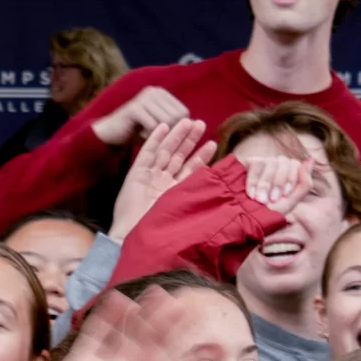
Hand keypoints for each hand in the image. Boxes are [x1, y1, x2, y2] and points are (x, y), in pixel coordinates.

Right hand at [91, 85, 191, 146]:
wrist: (111, 132)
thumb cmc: (138, 131)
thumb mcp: (161, 126)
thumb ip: (178, 124)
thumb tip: (199, 124)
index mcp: (163, 94)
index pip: (184, 113)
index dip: (178, 129)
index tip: (164, 134)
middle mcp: (155, 91)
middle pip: (177, 118)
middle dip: (168, 133)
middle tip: (153, 135)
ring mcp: (144, 97)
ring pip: (166, 123)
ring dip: (157, 135)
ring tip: (145, 133)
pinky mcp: (135, 108)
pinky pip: (153, 127)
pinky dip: (148, 137)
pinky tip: (138, 134)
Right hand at [108, 119, 216, 243]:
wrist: (134, 239)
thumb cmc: (160, 233)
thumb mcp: (186, 215)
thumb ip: (200, 202)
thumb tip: (226, 198)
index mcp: (176, 192)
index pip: (191, 170)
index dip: (202, 157)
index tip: (214, 143)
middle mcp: (163, 182)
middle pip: (179, 156)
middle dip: (190, 140)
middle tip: (201, 123)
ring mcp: (149, 177)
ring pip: (165, 151)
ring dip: (176, 135)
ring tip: (187, 120)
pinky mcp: (135, 175)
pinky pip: (146, 154)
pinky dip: (154, 140)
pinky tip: (163, 126)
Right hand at [238, 153, 313, 216]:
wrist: (249, 218)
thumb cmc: (271, 212)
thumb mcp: (291, 201)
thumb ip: (305, 183)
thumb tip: (311, 159)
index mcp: (289, 173)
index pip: (295, 164)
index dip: (291, 179)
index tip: (284, 195)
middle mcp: (278, 165)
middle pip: (284, 161)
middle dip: (278, 182)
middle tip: (272, 200)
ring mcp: (264, 162)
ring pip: (271, 162)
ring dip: (266, 184)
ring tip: (260, 200)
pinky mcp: (250, 163)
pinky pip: (256, 164)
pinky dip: (254, 181)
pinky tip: (252, 195)